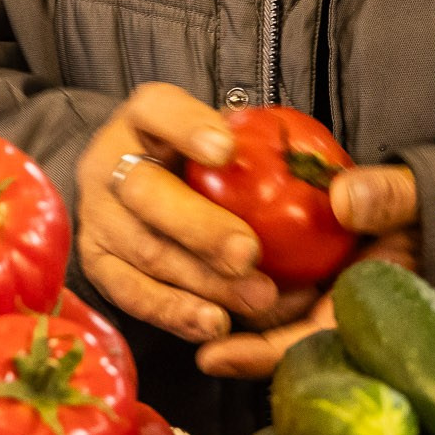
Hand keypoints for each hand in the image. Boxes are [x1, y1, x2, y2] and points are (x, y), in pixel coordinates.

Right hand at [74, 84, 279, 340]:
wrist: (140, 187)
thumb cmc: (199, 163)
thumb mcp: (221, 137)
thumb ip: (259, 148)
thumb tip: (337, 188)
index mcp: (144, 118)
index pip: (158, 110)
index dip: (189, 128)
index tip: (227, 149)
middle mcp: (110, 161)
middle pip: (146, 192)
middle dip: (199, 227)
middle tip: (248, 253)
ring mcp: (97, 215)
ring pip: (145, 251)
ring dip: (201, 281)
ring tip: (256, 299)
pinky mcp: (97, 262)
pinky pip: (132, 293)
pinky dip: (175, 312)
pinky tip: (214, 325)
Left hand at [193, 164, 420, 379]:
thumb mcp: (421, 198)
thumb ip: (388, 198)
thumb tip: (342, 199)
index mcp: (366, 305)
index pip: (306, 345)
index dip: (259, 355)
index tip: (211, 356)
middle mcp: (342, 305)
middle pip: (275, 331)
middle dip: (228, 327)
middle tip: (177, 313)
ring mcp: (329, 285)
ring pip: (268, 303)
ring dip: (228, 294)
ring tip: (176, 281)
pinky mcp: (318, 263)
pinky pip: (275, 269)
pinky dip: (245, 262)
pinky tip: (208, 245)